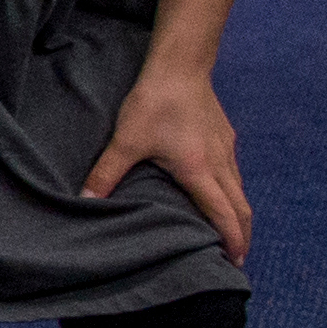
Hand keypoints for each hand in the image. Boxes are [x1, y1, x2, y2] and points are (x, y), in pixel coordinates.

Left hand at [84, 61, 248, 263]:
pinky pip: (234, 172)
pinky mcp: (224, 137)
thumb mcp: (125, 141)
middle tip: (236, 257)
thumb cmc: (155, 102)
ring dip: (238, 213)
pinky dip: (233, 192)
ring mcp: (226, 149)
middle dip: (242, 233)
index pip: (223, 213)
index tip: (236, 262)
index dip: (232, 239)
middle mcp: (220, 163)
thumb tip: (85, 200)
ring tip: (230, 232)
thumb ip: (105, 174)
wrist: (180, 65)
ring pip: (239, 189)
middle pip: (241, 206)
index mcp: (200, 170)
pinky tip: (221, 195)